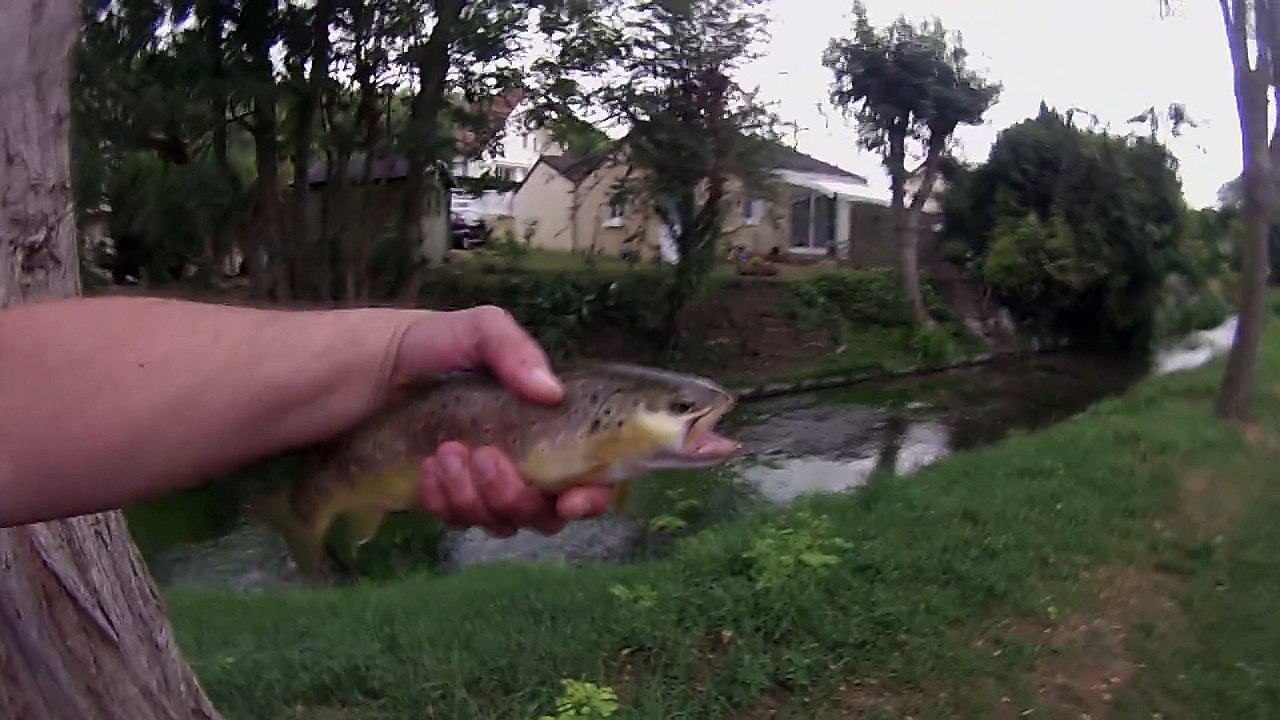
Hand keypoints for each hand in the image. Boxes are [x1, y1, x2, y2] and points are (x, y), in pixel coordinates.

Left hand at [395, 305, 616, 536]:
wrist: (363, 368)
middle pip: (545, 513)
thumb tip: (551, 392)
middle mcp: (527, 463)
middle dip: (517, 496)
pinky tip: (428, 469)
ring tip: (446, 454)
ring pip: (501, 522)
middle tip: (484, 458)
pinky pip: (458, 521)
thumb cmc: (430, 344)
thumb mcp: (475, 330)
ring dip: (476, 497)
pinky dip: (445, 501)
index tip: (569, 500)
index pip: (592, 474)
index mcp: (549, 425)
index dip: (593, 497)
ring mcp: (486, 486)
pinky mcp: (449, 500)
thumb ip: (513, 350)